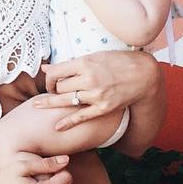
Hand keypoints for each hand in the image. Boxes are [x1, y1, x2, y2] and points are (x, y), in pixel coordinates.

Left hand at [37, 50, 161, 129]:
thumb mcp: (93, 57)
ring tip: (38, 105)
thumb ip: (69, 64)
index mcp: (85, 63)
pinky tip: (57, 127)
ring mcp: (97, 95)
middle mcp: (89, 79)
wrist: (144, 74)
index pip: (56, 72)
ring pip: (66, 100)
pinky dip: (68, 122)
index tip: (50, 81)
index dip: (48, 78)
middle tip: (51, 92)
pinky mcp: (104, 107)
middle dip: (53, 89)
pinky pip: (82, 116)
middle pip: (60, 87)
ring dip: (52, 103)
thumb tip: (45, 68)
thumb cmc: (117, 62)